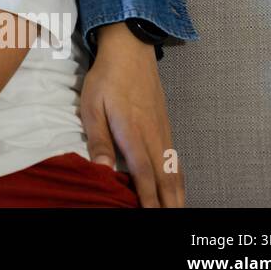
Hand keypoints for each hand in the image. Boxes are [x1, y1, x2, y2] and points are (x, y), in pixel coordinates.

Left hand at [80, 22, 184, 206]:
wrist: (130, 50)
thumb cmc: (106, 78)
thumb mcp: (91, 105)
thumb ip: (97, 138)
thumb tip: (102, 168)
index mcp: (132, 132)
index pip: (144, 173)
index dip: (148, 197)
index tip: (151, 215)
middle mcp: (153, 134)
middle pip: (165, 177)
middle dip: (169, 202)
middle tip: (171, 219)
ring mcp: (162, 130)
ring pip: (174, 168)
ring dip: (177, 192)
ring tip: (177, 210)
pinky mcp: (165, 124)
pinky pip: (175, 157)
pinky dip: (179, 176)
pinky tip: (176, 185)